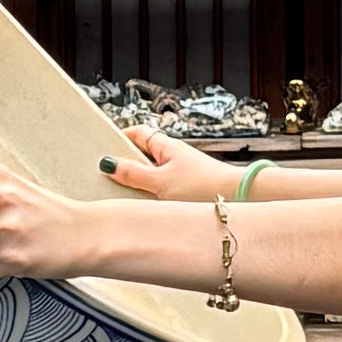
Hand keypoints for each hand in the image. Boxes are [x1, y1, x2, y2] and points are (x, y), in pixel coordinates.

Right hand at [103, 125, 237, 198]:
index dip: (119, 137)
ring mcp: (182, 172)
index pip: (138, 133)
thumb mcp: (161, 183)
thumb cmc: (202, 187)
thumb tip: (108, 164)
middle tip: (107, 177)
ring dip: (139, 183)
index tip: (102, 148)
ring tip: (123, 196)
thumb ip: (133, 174)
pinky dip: (152, 195)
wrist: (239, 199)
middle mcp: (174, 156)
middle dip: (126, 164)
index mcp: (166, 146)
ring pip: (152, 173)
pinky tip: (147, 208)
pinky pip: (163, 188)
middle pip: (143, 154)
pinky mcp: (189, 189)